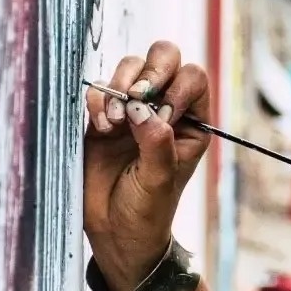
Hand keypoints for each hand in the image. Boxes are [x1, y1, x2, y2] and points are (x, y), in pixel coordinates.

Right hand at [84, 41, 212, 289]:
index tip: (162, 116)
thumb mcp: (159, 181)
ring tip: (114, 122)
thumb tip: (142, 108)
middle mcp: (163, 109)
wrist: (115, 233)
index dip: (177, 87)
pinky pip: (100, 88)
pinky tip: (100, 128)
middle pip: (164, 58)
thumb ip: (156, 143)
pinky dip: (97, 100)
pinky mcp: (102, 116)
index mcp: (191, 122)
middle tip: (135, 97)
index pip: (193, 78)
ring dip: (120, 85)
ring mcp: (132, 109)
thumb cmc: (147, 212)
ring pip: (130, 66)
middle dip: (149, 71)